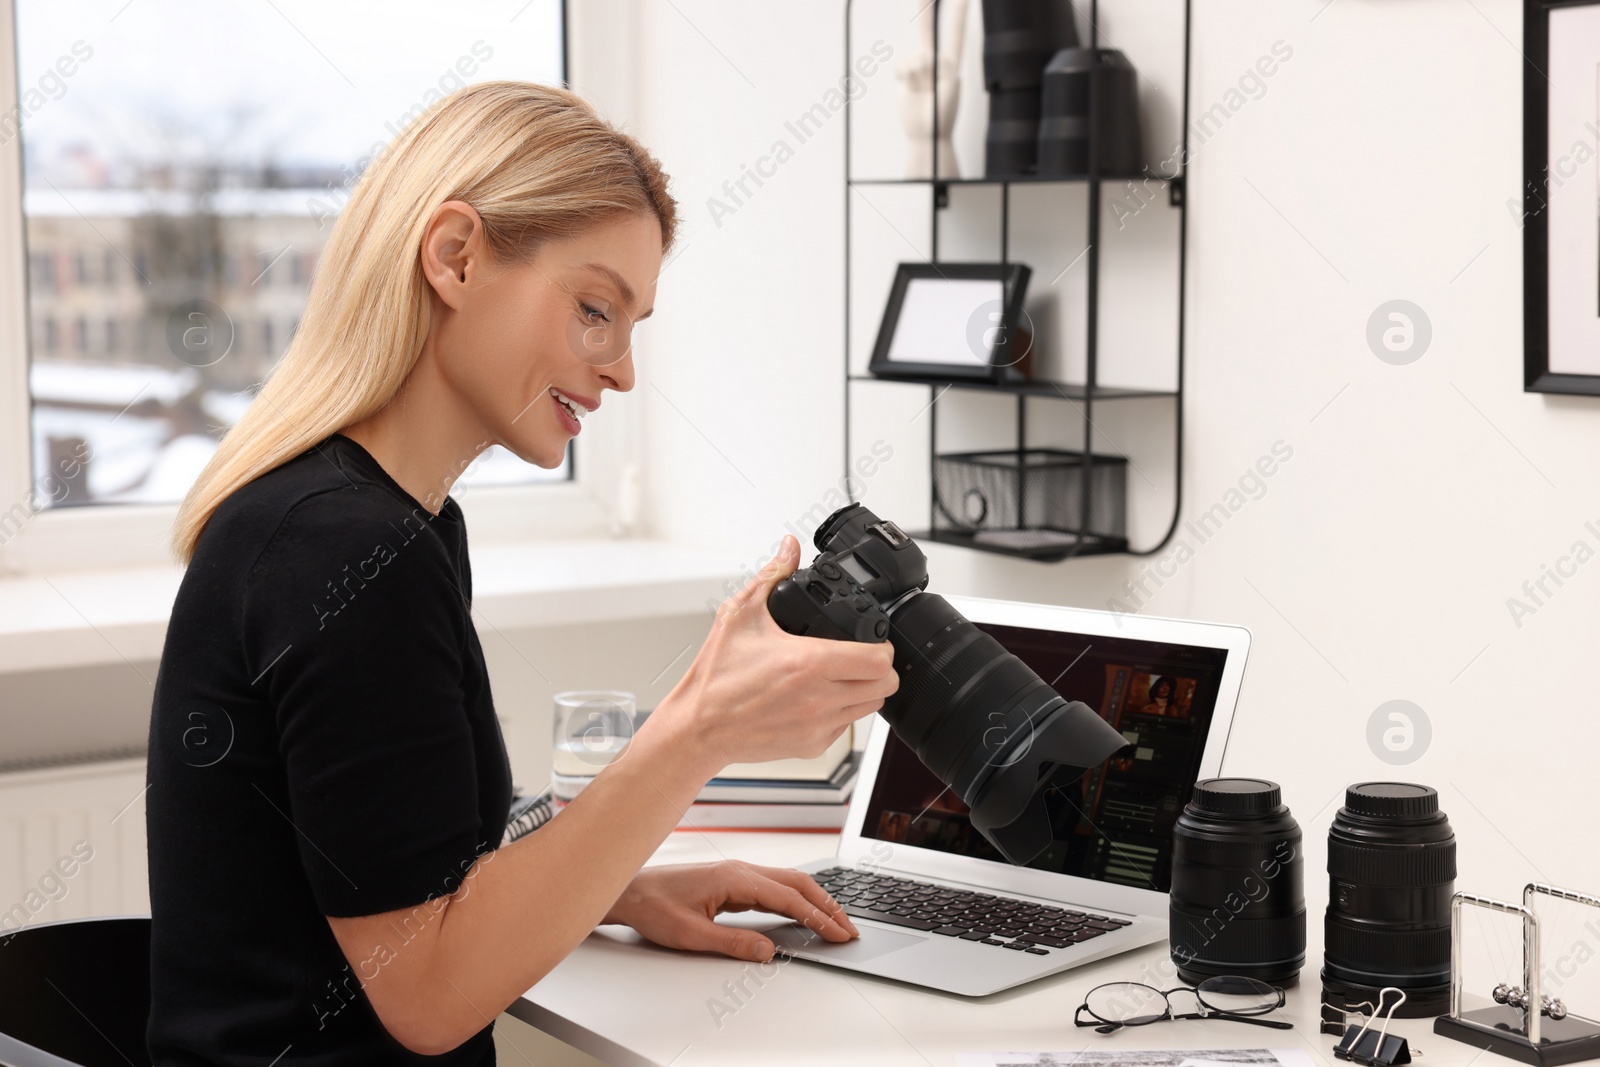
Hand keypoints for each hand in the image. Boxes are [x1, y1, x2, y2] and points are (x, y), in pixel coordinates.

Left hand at [602, 860, 858, 962]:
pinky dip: (797, 899)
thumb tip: (768, 951)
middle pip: (798, 883)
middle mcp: (741, 870)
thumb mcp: (692, 935)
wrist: (631, 891)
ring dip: (815, 900)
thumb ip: (732, 943)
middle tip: (849, 928)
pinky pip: (775, 887)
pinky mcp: (734, 881)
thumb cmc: (654, 907)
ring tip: (835, 921)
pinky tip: (804, 913)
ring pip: (789, 882)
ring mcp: (738, 873)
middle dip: (828, 905)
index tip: (838, 934)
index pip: (789, 898)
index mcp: (736, 878)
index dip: (818, 917)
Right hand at [650, 535, 898, 771]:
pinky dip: (842, 711)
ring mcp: (818, 726)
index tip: (872, 639)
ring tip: (841, 675)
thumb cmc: (716, 677)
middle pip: (884, 685)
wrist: (698, 727)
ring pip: (870, 707)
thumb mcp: (740, 615)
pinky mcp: (812, 746)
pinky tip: (820, 697)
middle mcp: (819, 698)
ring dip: (864, 690)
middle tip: (862, 656)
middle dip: (880, 668)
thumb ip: (772, 575)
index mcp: (808, 663)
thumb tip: (789, 548)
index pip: (878, 660)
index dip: (883, 646)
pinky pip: (846, 727)